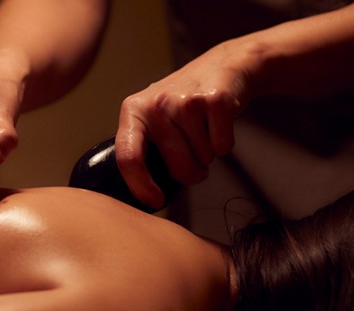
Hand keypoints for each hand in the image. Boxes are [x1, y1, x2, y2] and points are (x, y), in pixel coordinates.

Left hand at [115, 41, 252, 208]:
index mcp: (133, 110)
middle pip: (177, 167)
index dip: (140, 186)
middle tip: (194, 156)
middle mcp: (156, 104)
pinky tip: (219, 123)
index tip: (154, 200)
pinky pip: (223, 148)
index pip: (128, 157)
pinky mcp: (216, 100)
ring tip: (204, 130)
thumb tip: (141, 196)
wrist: (223, 66)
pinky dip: (225, 145)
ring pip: (202, 159)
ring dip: (208, 155)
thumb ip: (141, 146)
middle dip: (191, 172)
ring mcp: (186, 101)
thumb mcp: (152, 116)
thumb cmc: (182, 102)